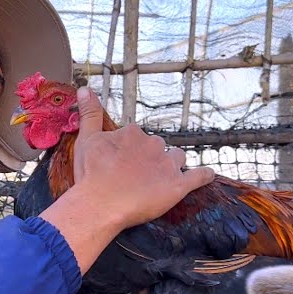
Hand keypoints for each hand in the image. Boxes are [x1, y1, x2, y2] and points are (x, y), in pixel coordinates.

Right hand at [70, 86, 214, 229]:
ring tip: (161, 179)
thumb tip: (85, 89)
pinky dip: (204, 175)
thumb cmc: (90, 174)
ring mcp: (167, 165)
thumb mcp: (86, 140)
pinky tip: (207, 174)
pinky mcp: (178, 185)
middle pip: (158, 147)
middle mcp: (153, 144)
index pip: (137, 137)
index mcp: (133, 133)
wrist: (99, 204)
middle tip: (136, 175)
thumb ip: (90, 114)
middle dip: (150, 158)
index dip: (130, 151)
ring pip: (177, 158)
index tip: (121, 163)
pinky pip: (198, 176)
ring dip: (172, 165)